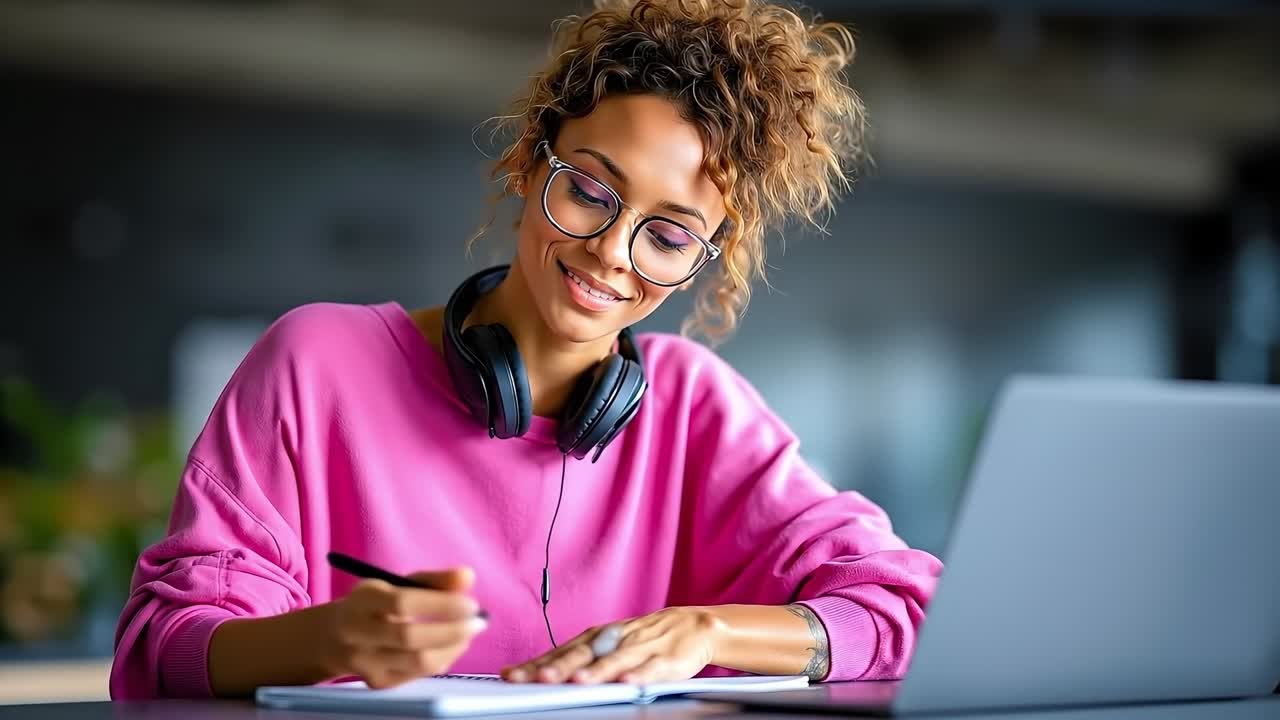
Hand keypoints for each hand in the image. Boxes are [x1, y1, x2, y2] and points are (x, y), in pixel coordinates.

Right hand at [319, 567, 486, 688]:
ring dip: (454, 647)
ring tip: (469, 632)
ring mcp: (365, 662)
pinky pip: (419, 674)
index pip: (402, 603)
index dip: (441, 605)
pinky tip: (452, 646)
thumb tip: (468, 577)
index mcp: (363, 601)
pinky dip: (443, 659)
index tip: (471, 604)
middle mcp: (358, 633)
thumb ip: (433, 580)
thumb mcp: (396, 584)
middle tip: (479, 622)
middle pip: (410, 638)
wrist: (332, 638)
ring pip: (418, 662)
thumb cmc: (374, 606)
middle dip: (453, 631)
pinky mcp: (377, 682)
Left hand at [501, 607, 721, 684]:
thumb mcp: (607, 643)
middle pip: (582, 655)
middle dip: (559, 667)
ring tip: (577, 681)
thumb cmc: (642, 638)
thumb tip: (538, 671)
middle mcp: (613, 641)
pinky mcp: (665, 661)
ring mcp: (639, 649)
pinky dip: (638, 675)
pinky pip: (650, 669)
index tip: (510, 675)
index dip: (535, 664)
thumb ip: (578, 658)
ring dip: (596, 671)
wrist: (692, 625)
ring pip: (614, 661)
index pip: (560, 652)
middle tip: (536, 679)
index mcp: (596, 638)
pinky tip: (627, 684)